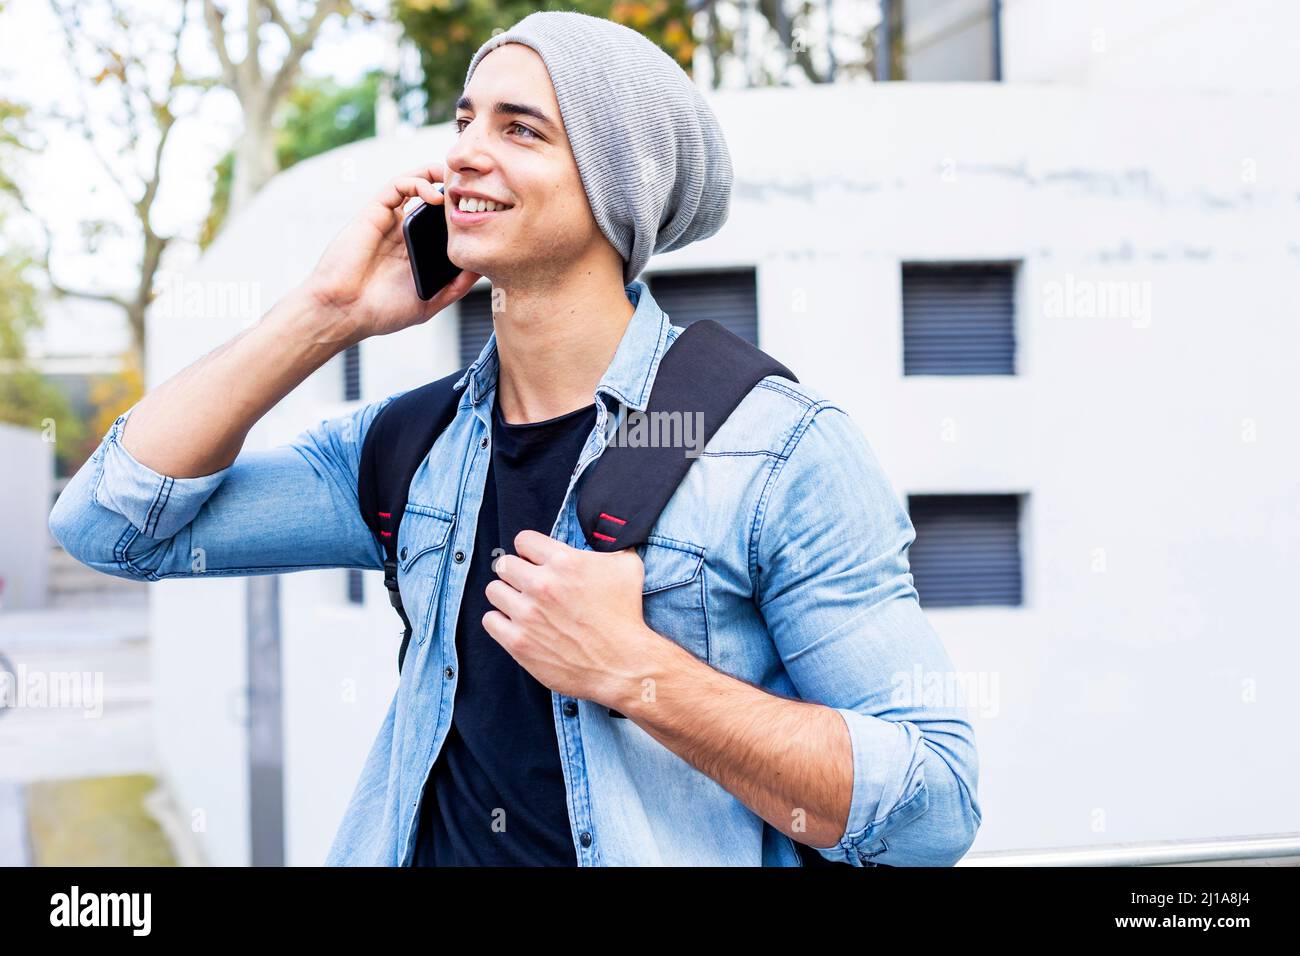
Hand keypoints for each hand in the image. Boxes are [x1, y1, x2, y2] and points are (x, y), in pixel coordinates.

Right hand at [303, 162, 481, 342]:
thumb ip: (455, 287)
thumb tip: (482, 270)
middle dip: (453, 188)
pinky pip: (397, 185)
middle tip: (476, 186)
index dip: (461, 212)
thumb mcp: (429, 303)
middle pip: (431, 198)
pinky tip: (435, 195)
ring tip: (457, 184)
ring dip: (437, 176)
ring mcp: (389, 221)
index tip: (485, 210)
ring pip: (415, 184)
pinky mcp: (374, 212)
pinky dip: (417, 181)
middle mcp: (403, 232)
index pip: (442, 223)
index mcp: (416, 252)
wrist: (344, 312)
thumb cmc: (380, 312)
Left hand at [482, 530, 661, 705]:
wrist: (623, 664)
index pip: (523, 541)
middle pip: (504, 564)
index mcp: (563, 561)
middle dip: (517, 572)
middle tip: (529, 585)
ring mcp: (527, 614)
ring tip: (523, 605)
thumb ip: (612, 545)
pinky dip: (501, 622)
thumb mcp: (627, 566)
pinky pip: (490, 620)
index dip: (531, 551)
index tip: (536, 562)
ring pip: (494, 591)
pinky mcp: (519, 642)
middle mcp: (541, 584)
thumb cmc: (627, 614)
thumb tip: (609, 533)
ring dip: (507, 596)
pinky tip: (517, 625)